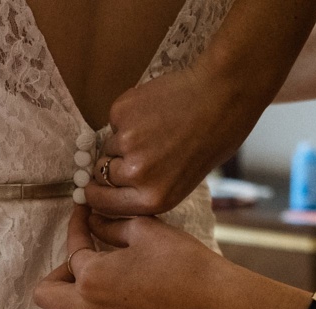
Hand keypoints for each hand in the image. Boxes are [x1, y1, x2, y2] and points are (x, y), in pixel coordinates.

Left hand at [33, 205, 232, 308]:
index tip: (83, 218)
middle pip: (45, 297)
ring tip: (80, 306)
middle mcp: (91, 308)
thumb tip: (93, 220)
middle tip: (79, 268)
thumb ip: (111, 225)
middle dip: (56, 277)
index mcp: (92, 275)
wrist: (214, 297)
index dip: (76, 227)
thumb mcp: (144, 230)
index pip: (71, 249)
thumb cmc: (182, 260)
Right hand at [85, 60, 266, 216]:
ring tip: (153, 129)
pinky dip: (127, 117)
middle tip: (137, 151)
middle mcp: (136, 175)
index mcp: (152, 199)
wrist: (222, 96)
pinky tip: (153, 111)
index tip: (94, 187)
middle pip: (101, 174)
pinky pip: (113, 121)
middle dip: (112, 164)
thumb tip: (108, 187)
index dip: (95, 194)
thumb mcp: (181, 183)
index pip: (102, 204)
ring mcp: (127, 143)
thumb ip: (145, 191)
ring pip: (106, 146)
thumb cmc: (210, 141)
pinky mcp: (121, 114)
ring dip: (122, 140)